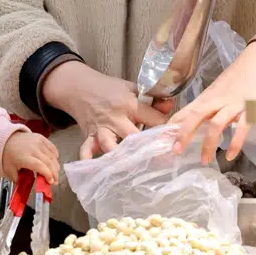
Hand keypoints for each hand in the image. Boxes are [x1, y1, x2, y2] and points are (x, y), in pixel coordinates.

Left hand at [1, 130, 59, 183]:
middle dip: (54, 173)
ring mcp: (38, 142)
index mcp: (24, 157)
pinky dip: (55, 156)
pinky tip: (54, 163)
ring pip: (52, 156)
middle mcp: (33, 148)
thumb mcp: (9, 171)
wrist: (6, 140)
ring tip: (55, 174)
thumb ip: (19, 180)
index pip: (39, 166)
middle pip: (48, 162)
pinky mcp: (41, 138)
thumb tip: (28, 186)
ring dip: (56, 166)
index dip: (47, 174)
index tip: (51, 182)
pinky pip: (52, 148)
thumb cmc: (8, 156)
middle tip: (55, 181)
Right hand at [41, 61, 172, 160]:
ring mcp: (102, 127)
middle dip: (146, 149)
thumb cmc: (109, 88)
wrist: (79, 86)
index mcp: (129, 104)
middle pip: (133, 136)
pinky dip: (87, 158)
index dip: (166, 128)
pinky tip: (91, 168)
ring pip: (110, 144)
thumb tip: (171, 104)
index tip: (176, 139)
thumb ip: (152, 97)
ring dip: (118, 156)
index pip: (153, 118)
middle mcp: (116, 117)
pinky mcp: (89, 135)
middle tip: (160, 161)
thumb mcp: (131, 87)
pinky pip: (86, 148)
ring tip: (130, 168)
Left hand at [169, 39, 255, 163]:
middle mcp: (217, 100)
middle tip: (175, 151)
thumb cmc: (239, 77)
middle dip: (183, 133)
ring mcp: (234, 104)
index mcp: (207, 97)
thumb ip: (207, 106)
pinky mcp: (251, 109)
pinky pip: (242, 128)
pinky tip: (230, 155)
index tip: (160, 141)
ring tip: (204, 160)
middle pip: (196, 116)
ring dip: (208, 143)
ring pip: (216, 124)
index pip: (185, 111)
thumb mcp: (218, 91)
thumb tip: (191, 122)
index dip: (172, 126)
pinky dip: (235, 143)